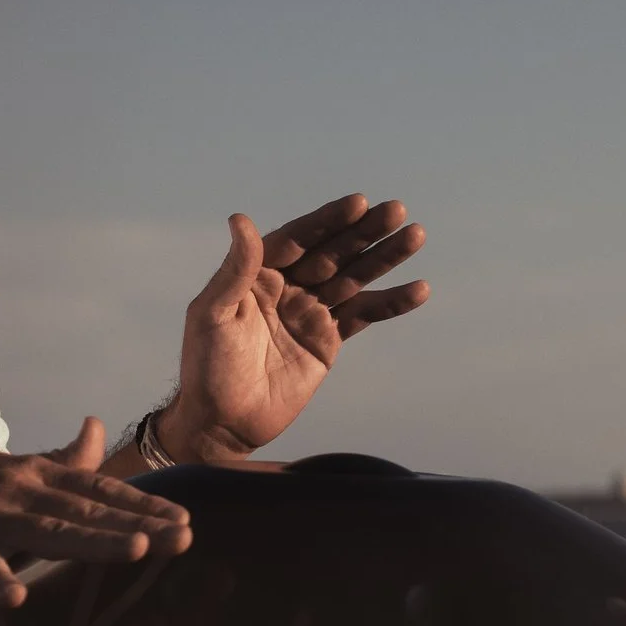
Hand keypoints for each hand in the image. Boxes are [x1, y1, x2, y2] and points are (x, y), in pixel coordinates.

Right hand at [0, 418, 192, 606]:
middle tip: (187, 537)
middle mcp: (15, 489)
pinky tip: (15, 599)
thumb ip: (59, 461)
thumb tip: (98, 427)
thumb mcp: (10, 475)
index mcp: (32, 476)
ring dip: (92, 541)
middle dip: (140, 523)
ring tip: (135, 551)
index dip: (144, 504)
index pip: (99, 490)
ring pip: (47, 530)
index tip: (187, 519)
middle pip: (87, 509)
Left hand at [158, 194, 429, 463]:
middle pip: (334, 251)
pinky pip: (363, 315)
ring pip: (354, 277)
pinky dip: (391, 303)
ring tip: (416, 236)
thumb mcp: (214, 314)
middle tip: (397, 210)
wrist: (222, 421)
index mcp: (259, 273)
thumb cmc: (206, 366)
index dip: (329, 221)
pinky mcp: (328, 340)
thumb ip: (235, 269)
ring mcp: (311, 311)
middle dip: (365, 231)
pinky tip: (418, 289)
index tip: (359, 203)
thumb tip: (241, 220)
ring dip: (385, 258)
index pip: (300, 238)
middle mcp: (288, 285)